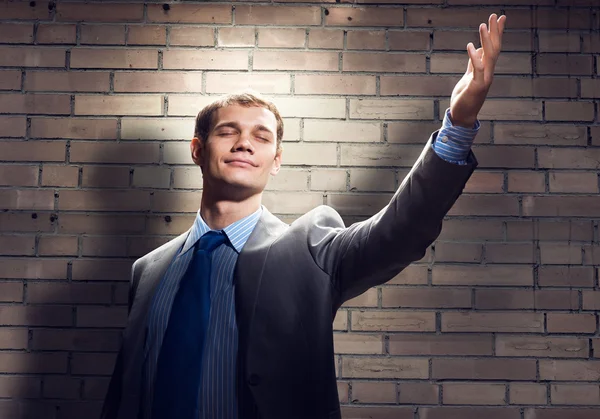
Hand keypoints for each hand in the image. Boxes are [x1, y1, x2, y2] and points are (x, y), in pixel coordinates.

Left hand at [450, 13, 506, 127]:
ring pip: (488, 56)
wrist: (463, 116)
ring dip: (486, 40)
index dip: (497, 32)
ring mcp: (484, 79)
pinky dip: (474, 57)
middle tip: (496, 15)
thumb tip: (477, 49)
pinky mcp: (477, 86)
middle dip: (495, 32)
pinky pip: (477, 69)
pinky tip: (471, 45)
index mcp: (486, 69)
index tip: (500, 18)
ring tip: (483, 25)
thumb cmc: (465, 97)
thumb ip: (473, 63)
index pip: (493, 47)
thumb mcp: (468, 76)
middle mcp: (488, 72)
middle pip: (494, 48)